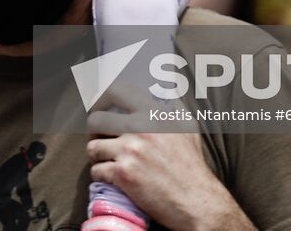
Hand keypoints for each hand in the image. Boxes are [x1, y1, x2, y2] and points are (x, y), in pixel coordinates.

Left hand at [85, 83, 250, 230]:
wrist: (197, 201)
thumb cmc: (193, 167)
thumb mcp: (188, 128)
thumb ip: (174, 106)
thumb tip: (167, 89)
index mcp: (153, 114)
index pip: (116, 91)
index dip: (100, 98)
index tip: (97, 108)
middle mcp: (139, 128)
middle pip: (95, 120)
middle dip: (93, 132)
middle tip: (99, 140)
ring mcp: (130, 151)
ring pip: (92, 147)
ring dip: (96, 156)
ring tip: (106, 161)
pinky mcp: (123, 174)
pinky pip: (96, 171)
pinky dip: (100, 176)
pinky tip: (111, 179)